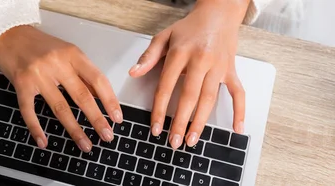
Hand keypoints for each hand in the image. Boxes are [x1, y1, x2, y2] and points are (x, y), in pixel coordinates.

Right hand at [0, 25, 122, 151]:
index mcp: (72, 54)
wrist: (8, 34)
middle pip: (82, 96)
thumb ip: (82, 73)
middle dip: (97, 120)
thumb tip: (101, 97)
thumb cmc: (38, 44)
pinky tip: (43, 141)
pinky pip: (30, 111)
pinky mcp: (21, 84)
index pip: (97, 80)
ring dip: (74, 129)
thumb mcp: (65, 52)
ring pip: (60, 108)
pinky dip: (36, 128)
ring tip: (85, 144)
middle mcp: (56, 64)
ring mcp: (38, 75)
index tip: (117, 118)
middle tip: (107, 136)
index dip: (110, 101)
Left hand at [129, 0, 249, 148]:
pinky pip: (237, 93)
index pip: (166, 86)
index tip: (155, 127)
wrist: (218, 14)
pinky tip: (236, 128)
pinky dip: (239, 111)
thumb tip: (133, 73)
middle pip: (189, 97)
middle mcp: (201, 61)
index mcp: (181, 53)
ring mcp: (218, 67)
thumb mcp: (163, 37)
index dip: (159, 109)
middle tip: (173, 141)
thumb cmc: (189, 28)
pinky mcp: (231, 70)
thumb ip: (148, 56)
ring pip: (209, 99)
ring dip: (200, 122)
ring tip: (192, 140)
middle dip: (180, 122)